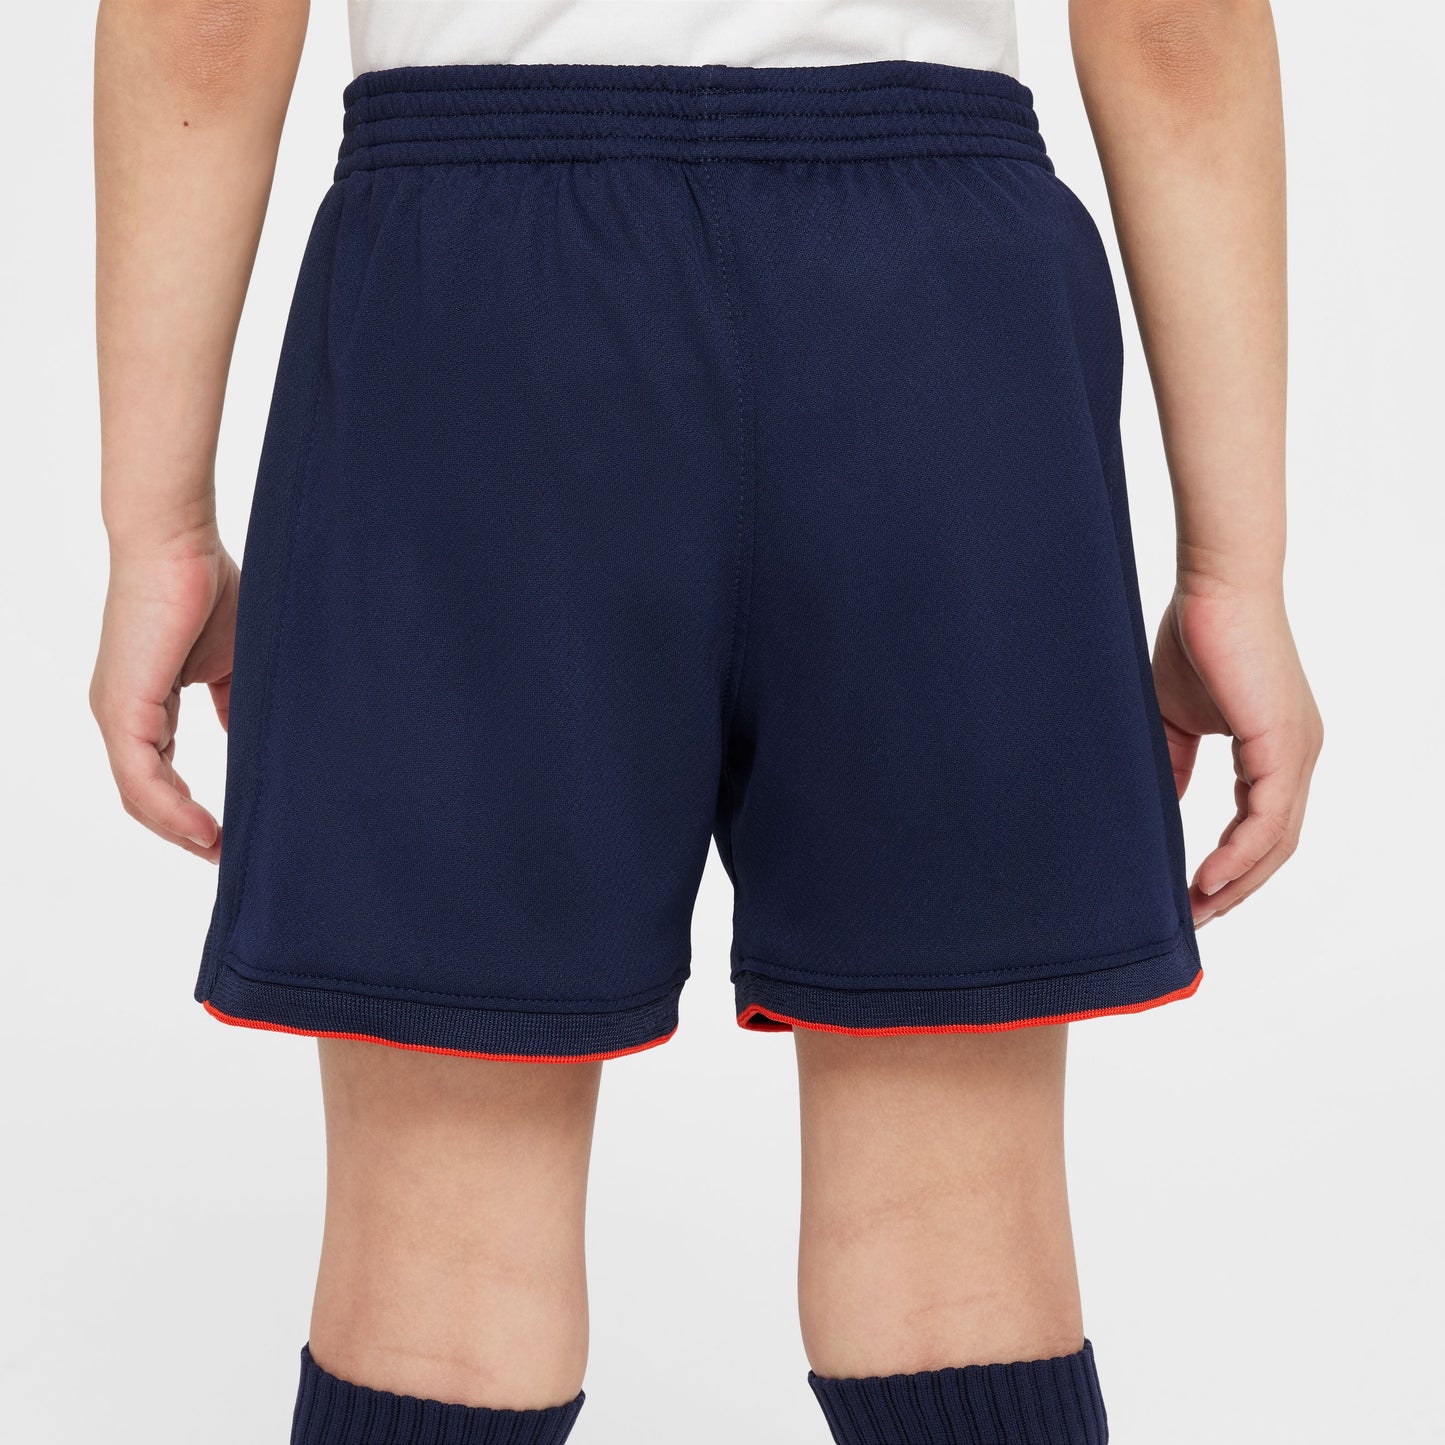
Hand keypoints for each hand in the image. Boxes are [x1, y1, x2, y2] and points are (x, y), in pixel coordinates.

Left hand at [90, 531, 238, 860]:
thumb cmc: (207, 587)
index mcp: (143, 704)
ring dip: (180, 831)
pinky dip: (173, 809)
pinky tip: (206, 829)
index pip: (159, 775)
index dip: (191, 812)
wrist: (178, 543)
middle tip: (229, 858)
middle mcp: (121, 715)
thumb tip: (246, 737)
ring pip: (140, 796)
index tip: (231, 837)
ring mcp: (116, 713)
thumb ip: (234, 705)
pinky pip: (143, 777)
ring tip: (221, 852)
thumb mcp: (231, 662)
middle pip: (145, 797)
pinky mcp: (122, 707)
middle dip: (185, 833)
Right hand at [1152, 581, 1322, 926]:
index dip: (1230, 867)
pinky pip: (1267, 819)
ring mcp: (1297, 751)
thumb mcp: (1177, 718)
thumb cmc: (1198, 637)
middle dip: (1235, 889)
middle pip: (1275, 847)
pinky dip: (1237, 853)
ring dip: (1237, 882)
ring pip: (1276, 842)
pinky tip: (1206, 877)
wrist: (1215, 588)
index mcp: (1275, 749)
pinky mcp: (1283, 743)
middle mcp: (1297, 756)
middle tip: (1193, 919)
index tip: (1190, 894)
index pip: (1262, 827)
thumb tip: (1164, 805)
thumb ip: (1176, 765)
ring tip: (1196, 910)